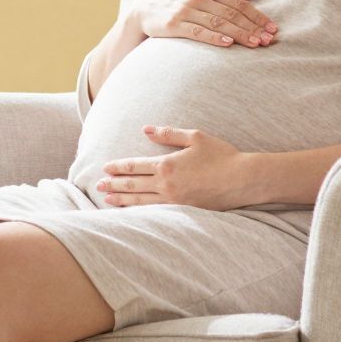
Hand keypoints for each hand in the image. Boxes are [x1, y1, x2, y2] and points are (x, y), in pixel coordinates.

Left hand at [96, 125, 249, 210]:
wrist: (242, 180)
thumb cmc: (221, 156)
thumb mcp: (195, 137)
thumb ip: (168, 134)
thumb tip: (146, 129)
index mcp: (167, 165)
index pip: (135, 166)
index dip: (118, 167)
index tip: (105, 169)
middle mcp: (167, 184)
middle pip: (133, 184)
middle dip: (114, 185)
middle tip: (98, 186)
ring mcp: (174, 200)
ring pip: (141, 201)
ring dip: (122, 200)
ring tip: (107, 200)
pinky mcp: (183, 211)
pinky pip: (155, 212)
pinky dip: (140, 211)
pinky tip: (132, 211)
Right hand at [134, 0, 276, 49]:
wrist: (144, 7)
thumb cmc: (179, 1)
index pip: (239, 4)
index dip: (257, 17)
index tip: (273, 29)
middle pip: (231, 14)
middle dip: (252, 28)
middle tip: (268, 40)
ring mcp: (185, 10)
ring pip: (217, 23)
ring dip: (239, 34)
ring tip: (255, 44)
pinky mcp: (173, 24)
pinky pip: (197, 31)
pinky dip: (214, 37)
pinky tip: (228, 43)